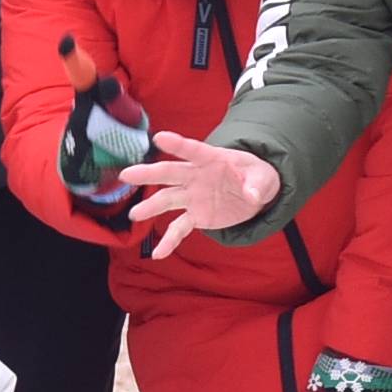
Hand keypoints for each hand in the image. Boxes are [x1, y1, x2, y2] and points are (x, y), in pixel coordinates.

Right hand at [118, 128, 278, 259]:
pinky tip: (158, 254)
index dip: (177, 144)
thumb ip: (257, 185)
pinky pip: (179, 228)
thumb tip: (251, 196)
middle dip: (149, 174)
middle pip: (170, 173)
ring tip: (135, 215)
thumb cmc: (257, 177)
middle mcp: (196, 176)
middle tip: (128, 175)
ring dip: (151, 207)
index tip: (159, 138)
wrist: (254, 193)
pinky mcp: (195, 216)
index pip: (193, 150)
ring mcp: (193, 196)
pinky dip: (169, 241)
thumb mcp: (264, 178)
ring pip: (167, 200)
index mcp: (212, 160)